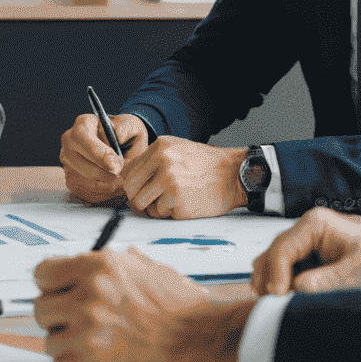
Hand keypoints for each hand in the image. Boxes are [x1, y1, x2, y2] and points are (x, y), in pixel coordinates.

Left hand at [33, 247, 252, 361]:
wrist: (202, 342)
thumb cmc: (181, 308)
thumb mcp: (146, 268)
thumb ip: (113, 263)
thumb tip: (92, 263)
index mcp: (97, 267)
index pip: (42, 272)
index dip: (52, 285)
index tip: (59, 293)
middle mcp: (86, 297)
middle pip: (41, 309)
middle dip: (58, 316)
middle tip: (78, 322)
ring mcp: (86, 333)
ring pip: (51, 341)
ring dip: (68, 344)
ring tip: (97, 344)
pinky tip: (101, 361)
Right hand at [59, 111, 150, 203]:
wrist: (123, 149)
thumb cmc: (126, 136)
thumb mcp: (131, 126)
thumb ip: (125, 127)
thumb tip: (117, 135)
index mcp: (83, 124)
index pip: (81, 136)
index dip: (97, 153)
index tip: (115, 165)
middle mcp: (69, 142)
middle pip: (77, 161)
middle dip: (101, 174)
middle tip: (121, 178)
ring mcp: (67, 162)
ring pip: (80, 180)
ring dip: (103, 186)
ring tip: (121, 184)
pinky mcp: (71, 180)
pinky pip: (82, 192)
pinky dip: (101, 195)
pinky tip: (113, 188)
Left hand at [121, 136, 247, 218]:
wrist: (233, 176)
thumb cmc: (206, 166)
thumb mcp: (177, 151)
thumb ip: (153, 161)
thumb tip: (127, 178)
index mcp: (160, 147)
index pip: (128, 171)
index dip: (131, 186)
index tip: (137, 192)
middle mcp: (162, 161)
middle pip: (130, 189)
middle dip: (137, 200)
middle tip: (150, 203)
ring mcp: (169, 181)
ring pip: (142, 204)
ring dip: (154, 208)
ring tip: (171, 201)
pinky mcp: (177, 200)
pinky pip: (160, 214)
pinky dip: (169, 214)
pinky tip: (184, 204)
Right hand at [251, 208, 360, 294]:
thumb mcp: (356, 272)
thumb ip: (326, 281)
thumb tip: (297, 289)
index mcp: (314, 224)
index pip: (283, 248)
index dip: (276, 273)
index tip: (277, 296)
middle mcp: (305, 228)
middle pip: (272, 252)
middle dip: (268, 277)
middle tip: (271, 303)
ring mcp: (304, 241)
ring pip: (273, 258)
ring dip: (271, 279)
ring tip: (275, 301)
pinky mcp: (307, 254)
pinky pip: (284, 265)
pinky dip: (279, 280)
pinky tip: (284, 296)